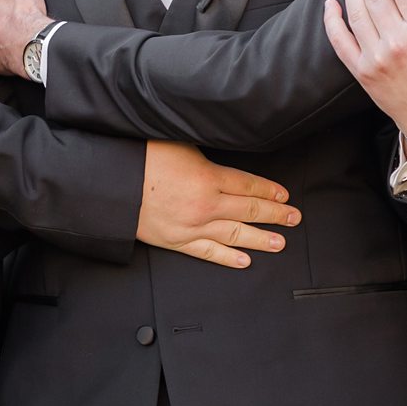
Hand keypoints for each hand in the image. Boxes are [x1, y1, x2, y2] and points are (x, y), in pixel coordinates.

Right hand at [137, 142, 297, 268]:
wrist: (113, 183)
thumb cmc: (142, 158)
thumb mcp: (181, 144)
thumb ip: (206, 156)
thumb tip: (223, 160)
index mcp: (209, 177)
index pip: (249, 186)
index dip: (269, 191)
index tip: (284, 196)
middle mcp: (206, 204)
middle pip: (249, 211)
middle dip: (275, 215)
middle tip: (294, 218)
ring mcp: (193, 226)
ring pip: (235, 235)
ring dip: (261, 239)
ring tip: (280, 242)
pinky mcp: (178, 241)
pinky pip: (209, 252)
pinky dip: (228, 257)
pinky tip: (244, 260)